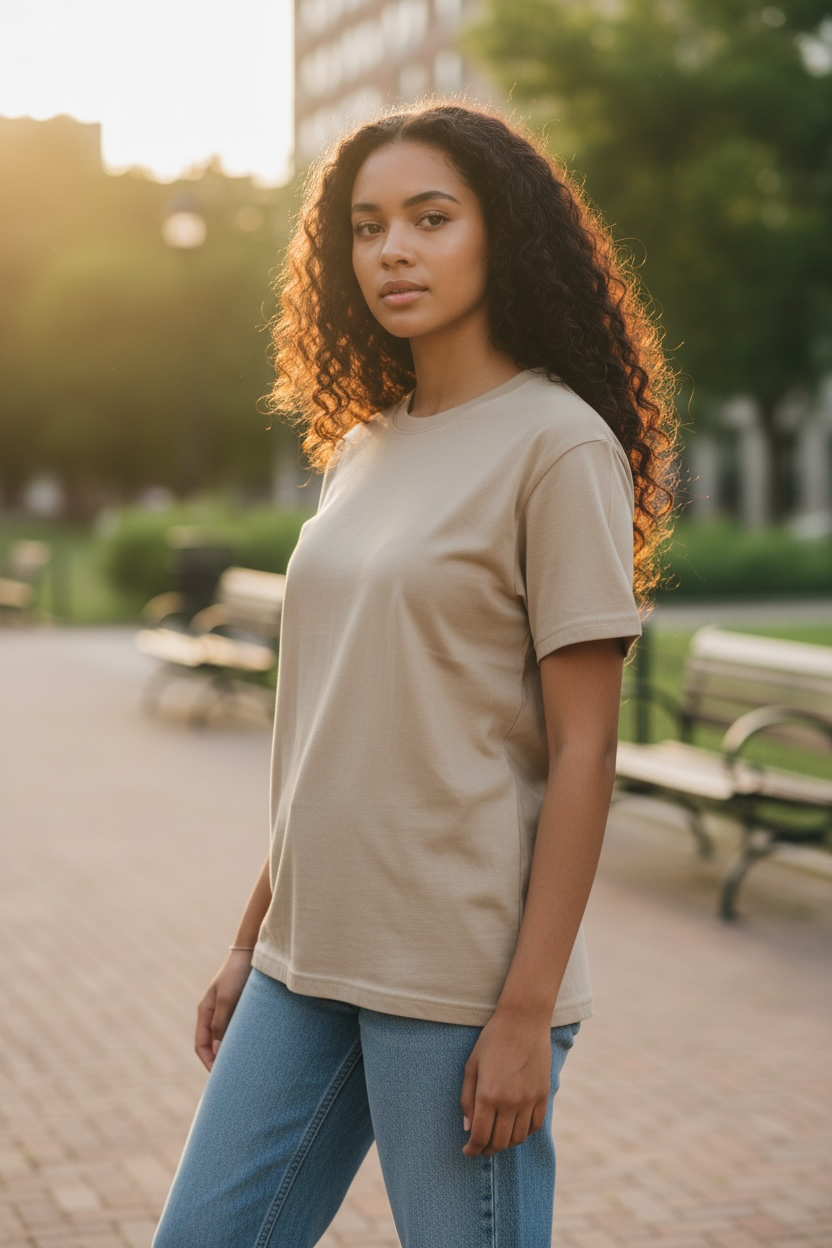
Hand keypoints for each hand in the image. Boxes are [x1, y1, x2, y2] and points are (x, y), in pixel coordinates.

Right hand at [194, 950, 252, 1070]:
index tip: (221, 1076)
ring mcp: (227, 1010)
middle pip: (213, 1044)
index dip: (209, 1062)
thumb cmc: (237, 973)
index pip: (201, 1045)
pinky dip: (243, 1040)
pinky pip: (238, 1029)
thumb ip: (221, 1024)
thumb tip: (217, 1051)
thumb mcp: (227, 998)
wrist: (252, 951)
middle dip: (221, 1061)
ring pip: (227, 1038)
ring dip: (233, 1050)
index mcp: (205, 1012)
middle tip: (235, 1077)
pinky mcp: (241, 1006)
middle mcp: (214, 1013)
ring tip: (247, 1065)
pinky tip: (255, 1047)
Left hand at [460, 1009, 551, 1155]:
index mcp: (488, 1095)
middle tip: (480, 1148)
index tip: (467, 1151)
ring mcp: (529, 1100)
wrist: (524, 1021)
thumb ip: (467, 1099)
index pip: (480, 1136)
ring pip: (518, 1138)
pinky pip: (535, 1126)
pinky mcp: (544, 1095)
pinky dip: (524, 1133)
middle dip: (487, 1150)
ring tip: (497, 1139)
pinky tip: (515, 1128)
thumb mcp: (472, 1066)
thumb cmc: (492, 1040)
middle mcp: (510, 1102)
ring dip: (506, 1144)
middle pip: (500, 1142)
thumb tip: (467, 1128)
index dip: (472, 1149)